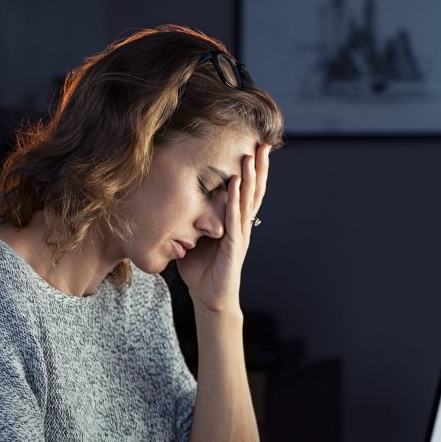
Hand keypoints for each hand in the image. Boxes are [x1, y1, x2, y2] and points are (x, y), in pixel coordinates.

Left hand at [177, 143, 269, 312]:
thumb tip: (175, 202)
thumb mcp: (195, 238)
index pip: (247, 191)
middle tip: (265, 143)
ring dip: (250, 178)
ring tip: (253, 156)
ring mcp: (240, 234)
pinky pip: (235, 218)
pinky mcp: (234, 245)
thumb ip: (192, 220)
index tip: (256, 148)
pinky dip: (236, 199)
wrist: (210, 298)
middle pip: (255, 191)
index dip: (253, 171)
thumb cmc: (202, 270)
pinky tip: (237, 183)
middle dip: (259, 167)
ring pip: (248, 201)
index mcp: (235, 222)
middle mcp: (242, 225)